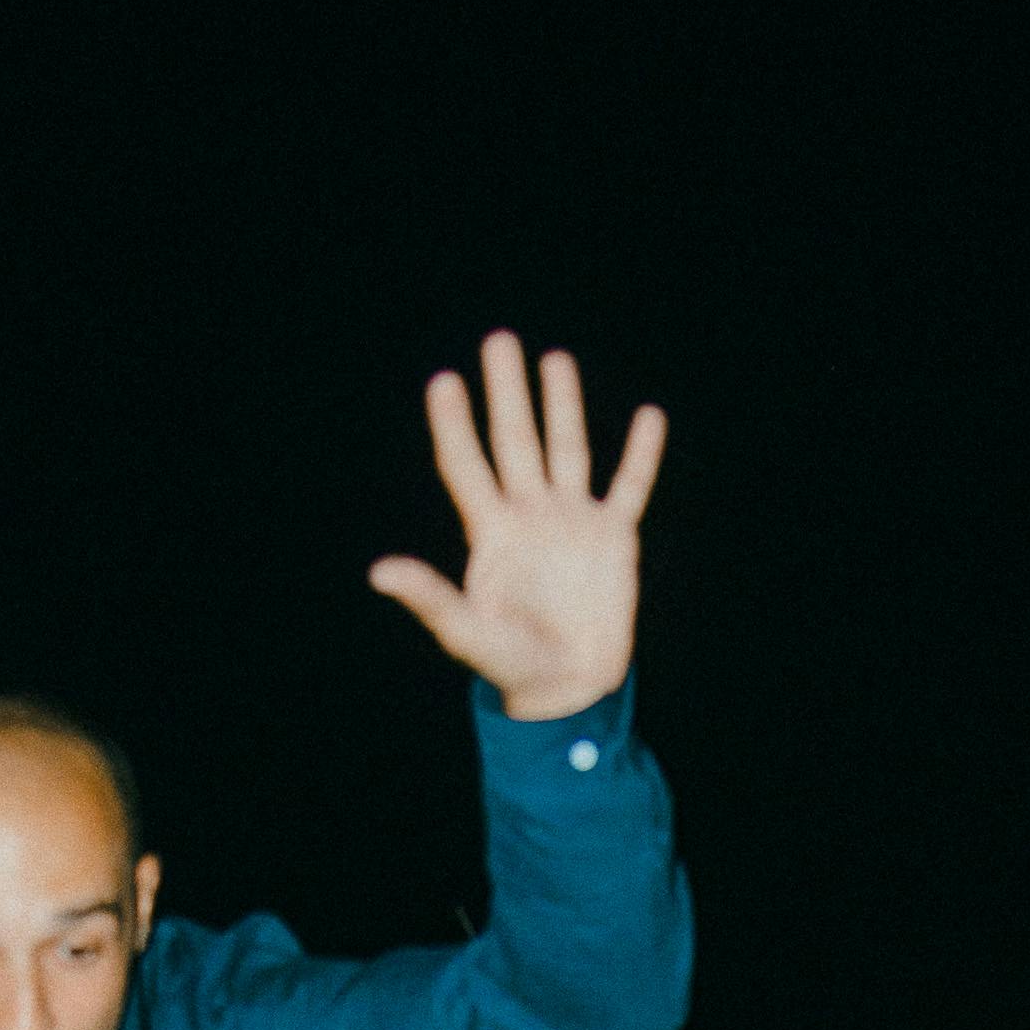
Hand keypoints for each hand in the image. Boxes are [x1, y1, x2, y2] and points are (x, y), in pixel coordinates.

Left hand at [367, 333, 665, 720]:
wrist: (567, 688)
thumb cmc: (509, 663)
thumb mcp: (465, 631)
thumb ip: (430, 597)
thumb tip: (379, 571)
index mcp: (491, 532)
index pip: (468, 465)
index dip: (454, 425)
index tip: (444, 382)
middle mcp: (529, 515)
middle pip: (515, 441)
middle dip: (507, 393)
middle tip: (499, 340)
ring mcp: (572, 521)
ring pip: (567, 449)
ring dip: (563, 405)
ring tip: (554, 360)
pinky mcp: (613, 538)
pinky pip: (629, 486)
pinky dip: (641, 454)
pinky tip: (649, 415)